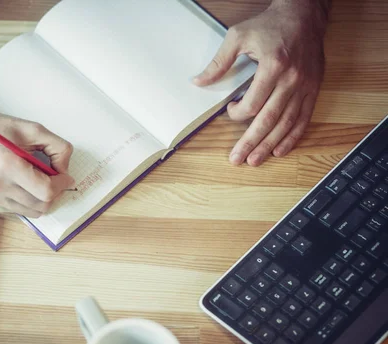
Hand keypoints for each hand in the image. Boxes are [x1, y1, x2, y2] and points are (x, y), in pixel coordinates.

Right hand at [0, 103, 74, 217]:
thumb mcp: (31, 129)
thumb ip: (57, 147)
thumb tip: (64, 169)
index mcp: (9, 165)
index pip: (46, 191)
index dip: (61, 185)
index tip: (66, 178)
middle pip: (41, 205)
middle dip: (54, 194)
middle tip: (56, 179)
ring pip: (30, 211)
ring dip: (42, 200)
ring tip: (42, 182)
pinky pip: (17, 208)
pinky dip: (28, 200)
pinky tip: (27, 185)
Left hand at [193, 0, 328, 165]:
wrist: (304, 15)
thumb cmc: (270, 25)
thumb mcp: (238, 36)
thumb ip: (219, 62)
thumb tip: (199, 81)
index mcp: (273, 66)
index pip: (252, 103)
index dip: (237, 113)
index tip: (230, 110)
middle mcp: (291, 79)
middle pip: (268, 119)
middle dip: (251, 142)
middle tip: (238, 159)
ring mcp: (305, 86)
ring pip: (286, 123)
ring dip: (270, 145)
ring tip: (256, 160)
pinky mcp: (313, 88)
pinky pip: (304, 118)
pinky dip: (293, 136)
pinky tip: (280, 150)